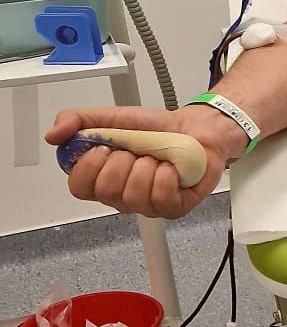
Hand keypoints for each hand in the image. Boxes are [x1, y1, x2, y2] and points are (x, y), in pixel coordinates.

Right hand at [45, 103, 245, 220]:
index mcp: (103, 177)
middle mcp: (122, 195)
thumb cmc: (155, 129)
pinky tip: (171, 168)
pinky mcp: (173, 208)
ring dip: (146, 168)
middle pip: (106, 193)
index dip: (88, 168)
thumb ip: (78, 121)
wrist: (194, 128)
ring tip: (155, 158)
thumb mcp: (112, 117)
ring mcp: (147, 205)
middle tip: (134, 151)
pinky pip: (161, 198)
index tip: (103, 147)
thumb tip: (52, 136)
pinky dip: (167, 176)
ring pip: (133, 197)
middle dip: (121, 163)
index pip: (79, 188)